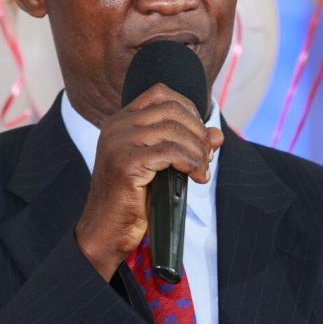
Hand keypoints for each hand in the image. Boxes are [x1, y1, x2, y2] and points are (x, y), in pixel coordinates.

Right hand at [74, 83, 223, 280]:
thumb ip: (186, 145)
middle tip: (207, 156)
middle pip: (171, 110)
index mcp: (120, 121)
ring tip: (203, 170)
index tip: (199, 133)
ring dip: (198, 150)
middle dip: (198, 132)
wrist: (105, 230)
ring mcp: (118, 143)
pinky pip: (170, 152)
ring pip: (174, 131)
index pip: (160, 93)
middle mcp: (116, 126)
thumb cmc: (133, 199)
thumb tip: (217, 134)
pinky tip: (197, 177)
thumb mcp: (162, 165)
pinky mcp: (125, 163)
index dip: (188, 108)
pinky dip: (191, 163)